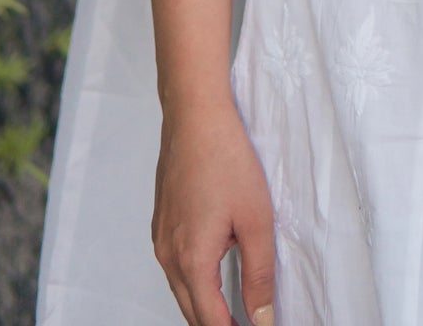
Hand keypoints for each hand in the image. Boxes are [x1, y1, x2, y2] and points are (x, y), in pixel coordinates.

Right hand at [151, 95, 275, 325]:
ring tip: (232, 311)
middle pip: (191, 310)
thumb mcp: (256, 219)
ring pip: (181, 288)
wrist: (194, 117)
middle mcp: (169, 255)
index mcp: (192, 260)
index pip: (210, 320)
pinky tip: (212, 273)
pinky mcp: (161, 222)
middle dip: (216, 324)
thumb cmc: (226, 160)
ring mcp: (161, 239)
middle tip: (245, 323)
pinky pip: (174, 266)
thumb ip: (259, 273)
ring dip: (204, 304)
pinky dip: (193, 280)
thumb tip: (262, 315)